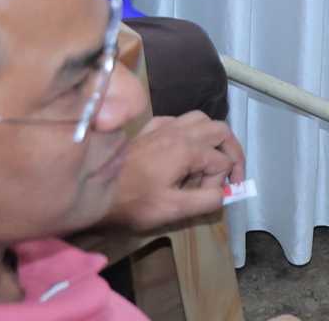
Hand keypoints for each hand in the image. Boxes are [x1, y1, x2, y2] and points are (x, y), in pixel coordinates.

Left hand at [106, 114, 246, 229]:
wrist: (96, 190)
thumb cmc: (134, 202)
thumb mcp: (173, 209)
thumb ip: (205, 201)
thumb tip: (223, 193)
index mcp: (187, 149)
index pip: (222, 161)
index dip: (223, 182)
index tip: (213, 198)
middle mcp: (178, 130)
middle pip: (220, 130)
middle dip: (231, 151)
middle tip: (232, 174)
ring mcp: (163, 126)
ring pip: (201, 118)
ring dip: (212, 137)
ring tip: (211, 160)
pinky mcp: (149, 129)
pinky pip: (178, 120)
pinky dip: (189, 131)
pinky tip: (183, 148)